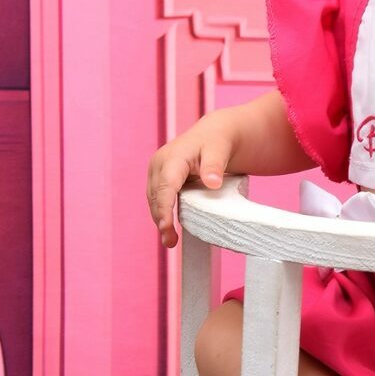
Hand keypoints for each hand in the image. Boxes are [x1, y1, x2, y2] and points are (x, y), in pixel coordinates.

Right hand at [146, 121, 236, 249]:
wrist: (213, 134)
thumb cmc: (217, 142)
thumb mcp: (220, 150)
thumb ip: (215, 166)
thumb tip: (213, 183)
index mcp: (172, 158)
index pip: (165, 187)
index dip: (164, 208)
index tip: (166, 226)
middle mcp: (159, 164)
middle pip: (156, 196)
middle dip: (161, 219)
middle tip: (170, 242)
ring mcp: (157, 172)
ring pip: (154, 199)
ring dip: (159, 219)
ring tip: (170, 241)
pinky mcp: (160, 179)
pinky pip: (158, 198)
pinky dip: (162, 212)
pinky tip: (169, 228)